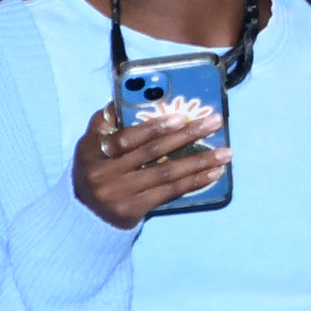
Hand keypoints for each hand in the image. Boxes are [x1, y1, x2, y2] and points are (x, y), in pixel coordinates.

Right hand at [71, 101, 228, 229]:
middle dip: (187, 136)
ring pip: (165, 174)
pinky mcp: (133, 210)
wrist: (85, 215)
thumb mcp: (91, 144)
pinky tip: (213, 173)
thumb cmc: (95, 168)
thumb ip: (107, 122)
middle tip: (214, 123)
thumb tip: (130, 96)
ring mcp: (119, 194)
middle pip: (151, 153)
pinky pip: (169, 192)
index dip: (154, 127)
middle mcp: (104, 174)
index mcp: (92, 151)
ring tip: (225, 152)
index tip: (181, 117)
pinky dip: (193, 182)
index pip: (126, 138)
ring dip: (198, 162)